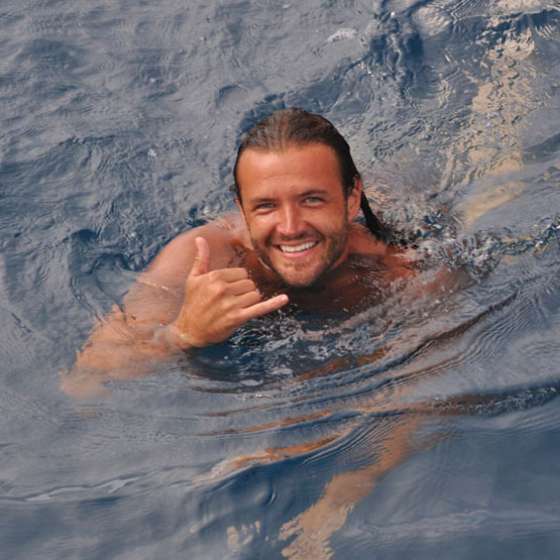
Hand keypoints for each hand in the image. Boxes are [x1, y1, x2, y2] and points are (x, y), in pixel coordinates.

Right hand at [168, 237, 287, 346]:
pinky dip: (273, 304)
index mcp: (214, 277)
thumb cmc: (192, 303)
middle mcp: (222, 289)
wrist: (189, 331)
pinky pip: (260, 308)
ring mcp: (230, 304)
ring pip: (255, 295)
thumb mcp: (193, 279)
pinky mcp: (237, 318)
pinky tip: (284, 299)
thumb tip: (200, 238)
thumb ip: (201, 258)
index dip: (238, 282)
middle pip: (250, 284)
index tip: (228, 290)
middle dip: (244, 292)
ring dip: (250, 302)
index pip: (242, 273)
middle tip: (230, 301)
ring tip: (234, 308)